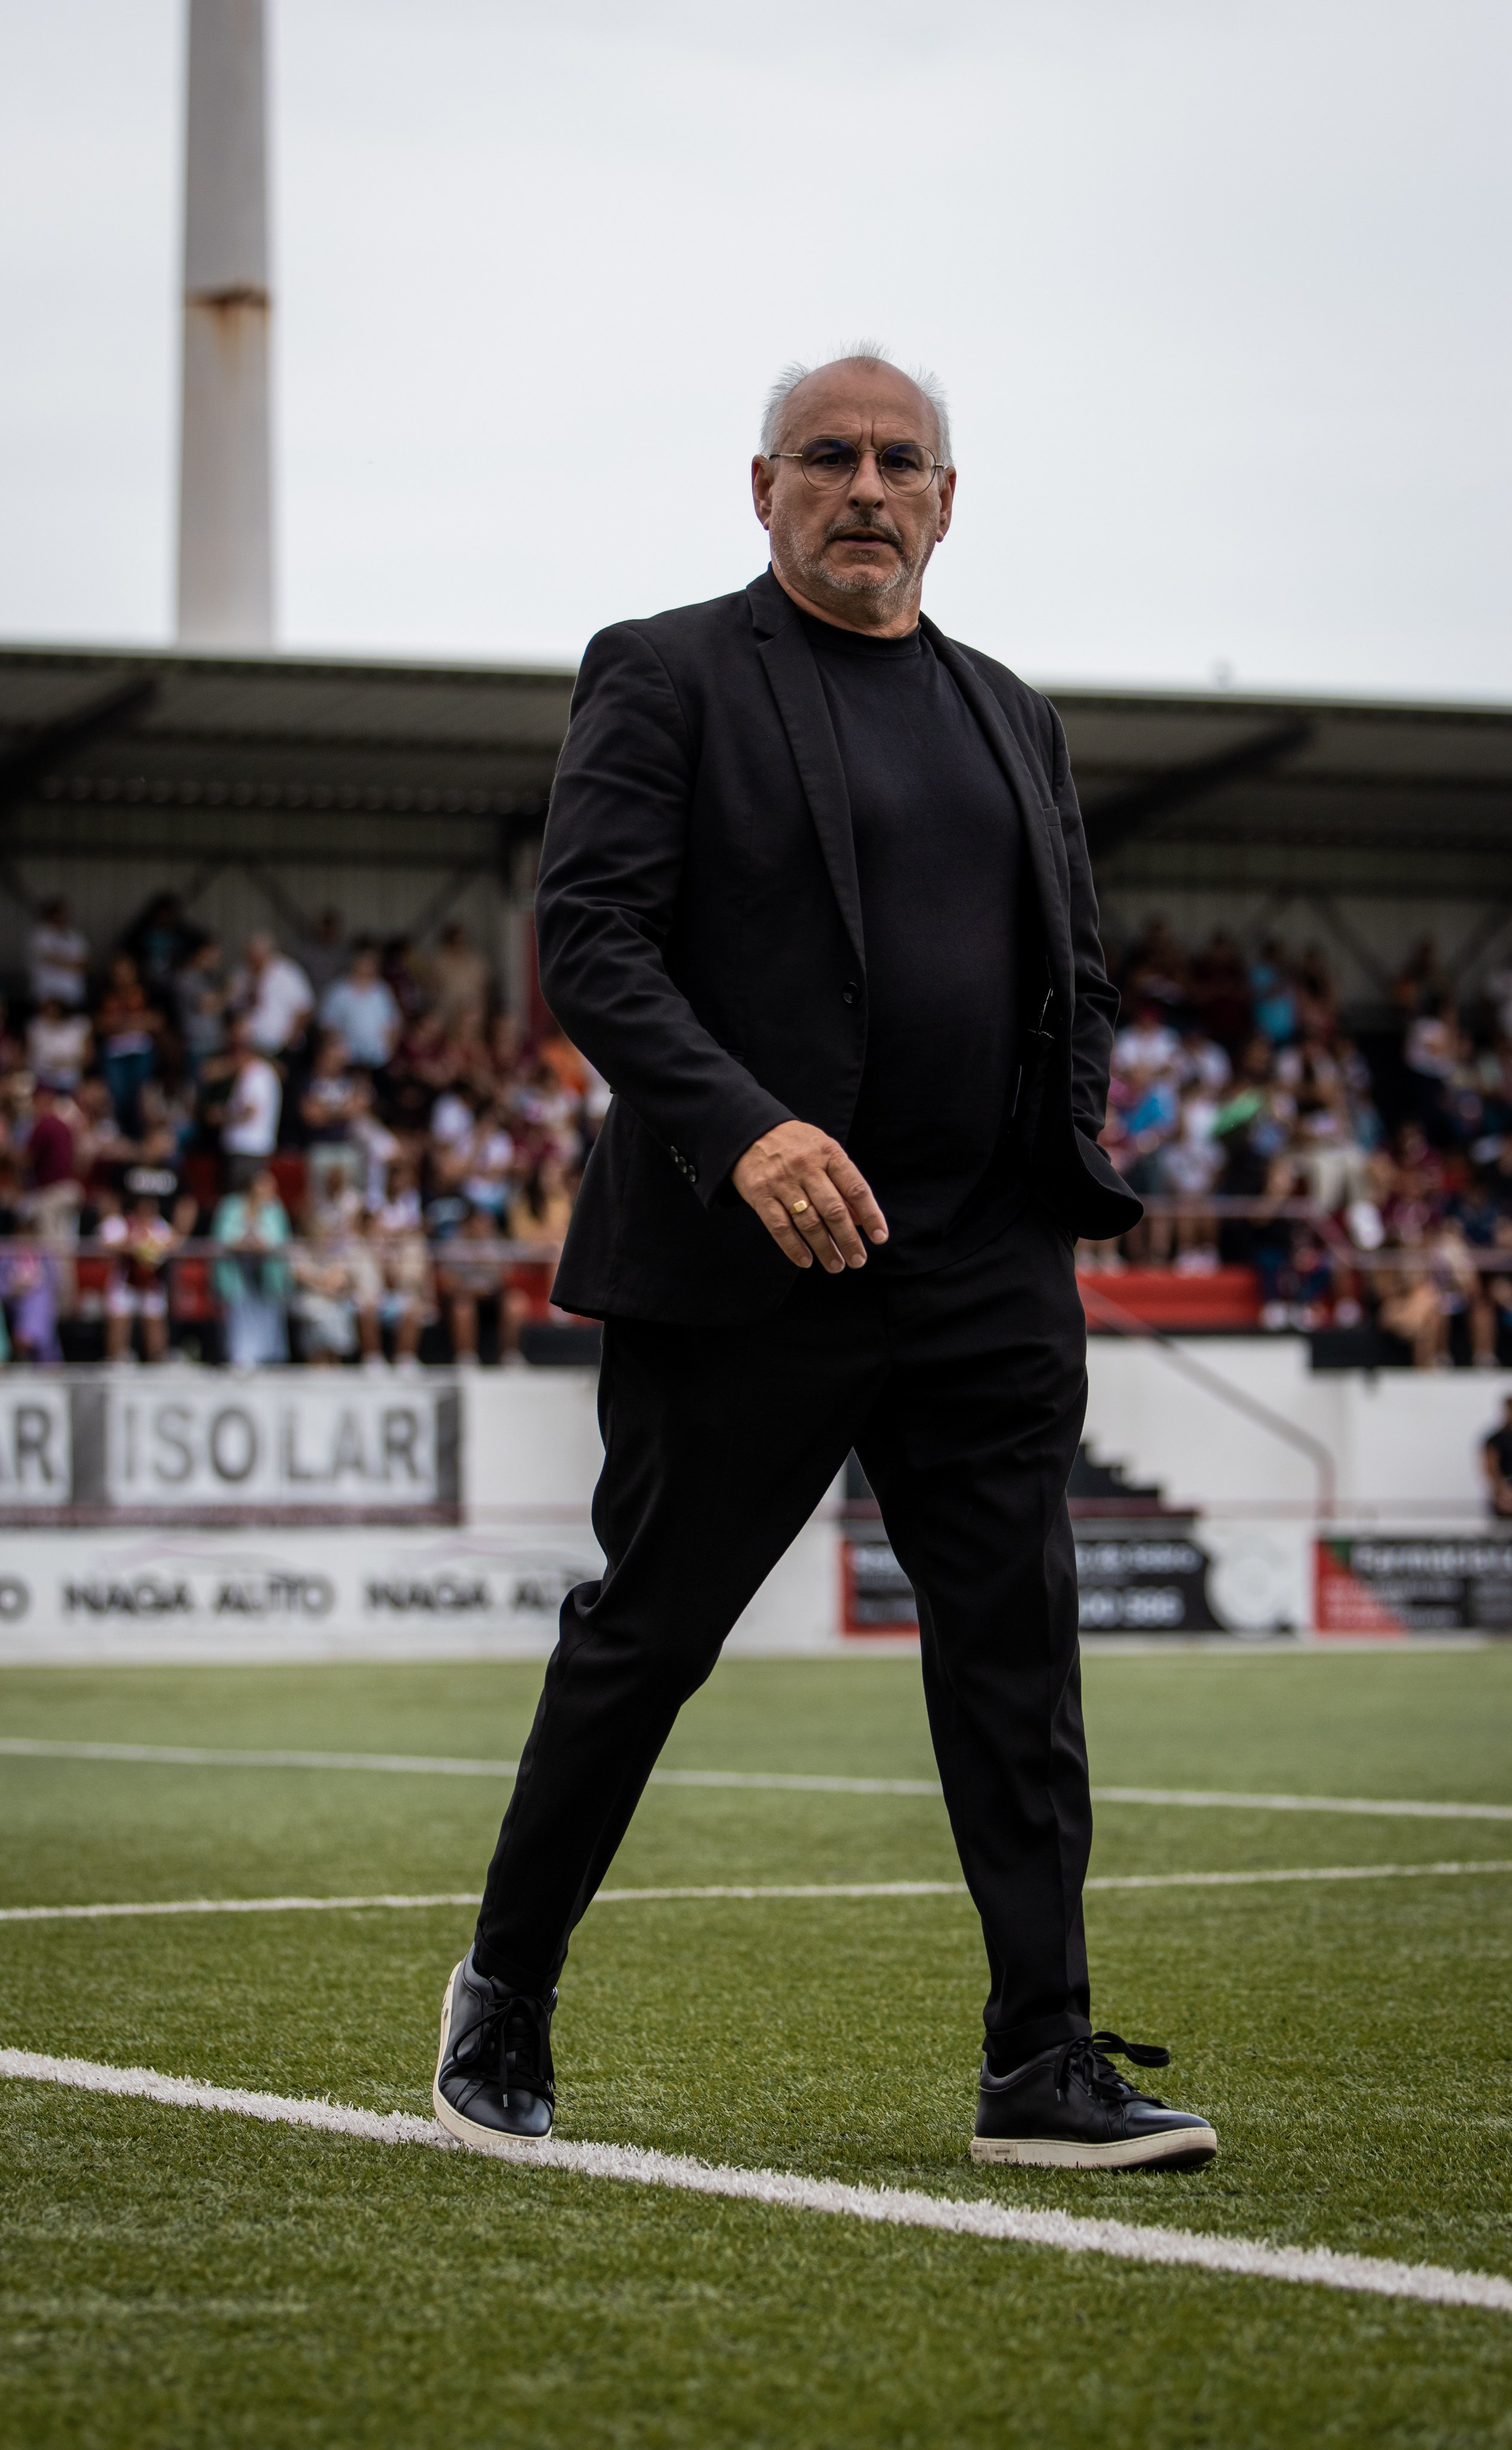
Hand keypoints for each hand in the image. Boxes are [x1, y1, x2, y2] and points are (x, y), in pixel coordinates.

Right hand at [731, 1121, 887, 1272]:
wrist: (750, 1131)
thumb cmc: (796, 1145)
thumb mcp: (824, 1152)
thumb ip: (843, 1183)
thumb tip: (862, 1220)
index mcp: (828, 1153)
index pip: (856, 1188)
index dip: (871, 1215)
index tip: (879, 1237)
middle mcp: (806, 1167)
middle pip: (834, 1210)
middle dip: (848, 1240)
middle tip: (858, 1260)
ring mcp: (782, 1182)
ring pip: (808, 1222)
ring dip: (825, 1248)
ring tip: (836, 1265)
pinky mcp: (761, 1195)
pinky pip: (780, 1227)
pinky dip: (794, 1247)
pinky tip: (806, 1261)